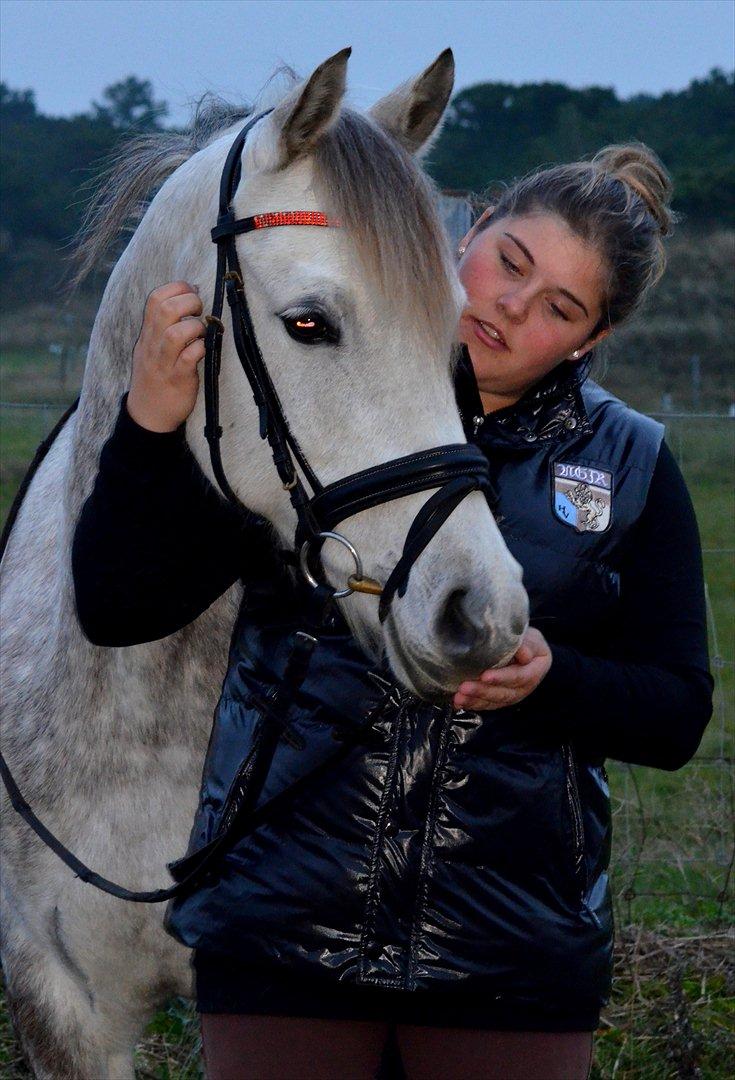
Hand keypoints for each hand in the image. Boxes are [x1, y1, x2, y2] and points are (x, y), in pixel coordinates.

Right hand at [127, 281, 204, 432]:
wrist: (148, 415)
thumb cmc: (156, 377)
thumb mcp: (152, 348)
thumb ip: (165, 326)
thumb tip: (189, 299)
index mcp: (147, 334)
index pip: (155, 299)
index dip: (177, 288)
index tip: (193, 292)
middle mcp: (153, 345)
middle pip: (165, 310)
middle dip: (189, 302)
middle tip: (200, 311)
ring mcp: (164, 363)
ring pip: (175, 333)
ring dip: (195, 327)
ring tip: (202, 332)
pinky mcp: (178, 379)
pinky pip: (189, 358)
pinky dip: (201, 349)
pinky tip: (204, 350)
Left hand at [452, 627, 551, 710]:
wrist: (526, 650)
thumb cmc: (527, 642)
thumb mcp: (531, 639)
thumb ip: (527, 645)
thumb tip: (523, 654)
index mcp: (533, 672)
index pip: (518, 677)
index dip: (501, 677)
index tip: (485, 676)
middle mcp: (523, 688)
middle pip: (503, 693)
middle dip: (482, 691)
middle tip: (464, 687)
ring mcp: (511, 696)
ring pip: (493, 702)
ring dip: (474, 700)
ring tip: (459, 697)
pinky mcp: (499, 700)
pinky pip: (486, 704)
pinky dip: (472, 704)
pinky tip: (458, 702)